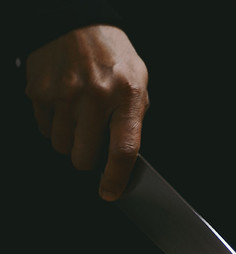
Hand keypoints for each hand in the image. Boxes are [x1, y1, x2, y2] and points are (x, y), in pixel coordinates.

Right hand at [25, 25, 148, 200]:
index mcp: (126, 94)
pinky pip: (44, 129)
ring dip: (70, 141)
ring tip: (78, 118)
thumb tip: (124, 160)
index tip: (110, 192)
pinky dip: (53, 125)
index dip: (116, 178)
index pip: (123, 150)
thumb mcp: (137, 85)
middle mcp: (95, 95)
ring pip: (62, 147)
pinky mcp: (40, 91)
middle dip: (88, 158)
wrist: (78, 21)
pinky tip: (64, 106)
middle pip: (84, 158)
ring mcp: (64, 93)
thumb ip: (132, 122)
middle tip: (93, 142)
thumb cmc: (112, 56)